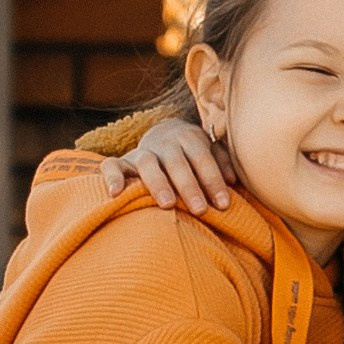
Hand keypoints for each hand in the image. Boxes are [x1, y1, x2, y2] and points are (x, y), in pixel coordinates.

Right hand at [99, 118, 233, 216]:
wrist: (164, 134)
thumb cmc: (193, 154)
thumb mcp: (210, 152)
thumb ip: (221, 163)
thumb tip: (232, 180)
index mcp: (190, 139)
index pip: (203, 159)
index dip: (213, 181)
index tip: (223, 205)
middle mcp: (165, 143)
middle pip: (177, 163)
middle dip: (189, 186)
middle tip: (200, 210)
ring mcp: (143, 152)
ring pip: (148, 163)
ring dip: (158, 183)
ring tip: (168, 204)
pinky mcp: (123, 161)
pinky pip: (112, 165)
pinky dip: (112, 177)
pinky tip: (115, 194)